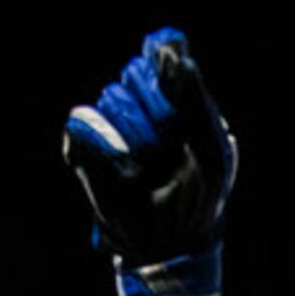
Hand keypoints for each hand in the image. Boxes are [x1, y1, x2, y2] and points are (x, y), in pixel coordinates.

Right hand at [64, 30, 236, 295]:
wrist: (170, 244)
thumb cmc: (199, 196)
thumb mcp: (210, 146)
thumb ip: (194, 97)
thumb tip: (175, 50)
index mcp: (174, 101)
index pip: (165, 58)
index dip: (169, 70)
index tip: (179, 96)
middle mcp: (140, 106)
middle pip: (136, 74)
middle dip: (157, 112)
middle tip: (172, 149)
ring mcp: (110, 124)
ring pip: (113, 98)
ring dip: (138, 137)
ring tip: (152, 168)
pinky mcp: (83, 144)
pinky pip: (85, 122)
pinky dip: (109, 146)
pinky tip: (131, 171)